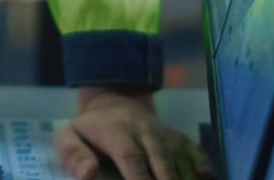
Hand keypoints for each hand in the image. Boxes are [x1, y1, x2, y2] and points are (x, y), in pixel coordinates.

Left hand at [55, 87, 212, 179]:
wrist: (117, 102)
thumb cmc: (91, 130)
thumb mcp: (70, 136)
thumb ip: (74, 154)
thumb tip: (87, 174)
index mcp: (117, 131)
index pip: (132, 157)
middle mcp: (146, 132)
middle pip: (163, 161)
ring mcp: (165, 135)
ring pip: (182, 161)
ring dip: (185, 177)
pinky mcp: (180, 140)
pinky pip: (196, 155)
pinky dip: (202, 169)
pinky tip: (203, 177)